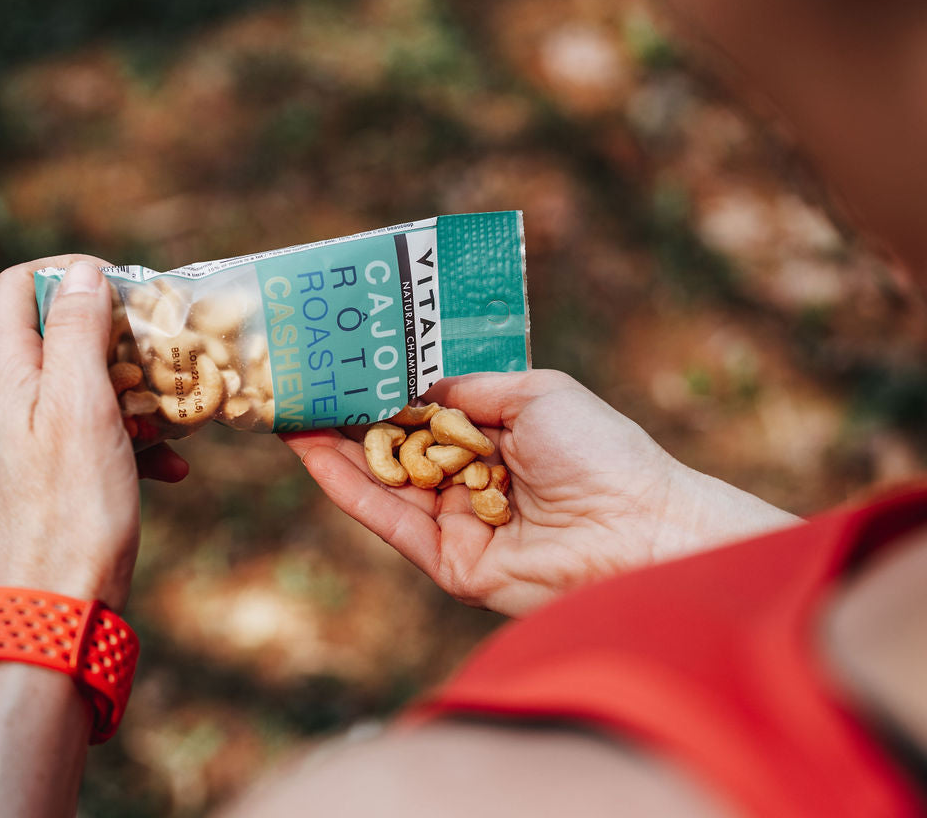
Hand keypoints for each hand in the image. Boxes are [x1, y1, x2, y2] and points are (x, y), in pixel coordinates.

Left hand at [0, 257, 187, 610]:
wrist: (57, 610)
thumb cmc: (70, 508)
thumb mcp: (81, 406)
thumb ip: (78, 332)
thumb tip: (82, 271)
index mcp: (7, 373)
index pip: (20, 286)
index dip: (70, 273)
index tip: (125, 289)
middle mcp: (9, 399)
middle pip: (61, 331)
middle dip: (120, 334)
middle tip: (165, 350)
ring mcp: (30, 437)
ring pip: (88, 383)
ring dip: (137, 389)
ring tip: (175, 412)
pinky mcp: (54, 472)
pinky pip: (98, 432)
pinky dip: (136, 438)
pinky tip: (172, 466)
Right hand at [283, 370, 796, 616]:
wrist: (636, 530)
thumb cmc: (600, 450)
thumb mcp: (535, 392)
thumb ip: (469, 386)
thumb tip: (415, 381)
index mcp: (501, 435)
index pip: (428, 410)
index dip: (385, 389)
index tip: (342, 363)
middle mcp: (476, 478)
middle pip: (398, 447)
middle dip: (348, 418)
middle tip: (298, 387)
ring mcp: (462, 522)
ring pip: (385, 484)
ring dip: (335, 451)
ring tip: (290, 413)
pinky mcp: (451, 564)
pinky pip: (391, 522)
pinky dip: (349, 488)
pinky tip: (313, 453)